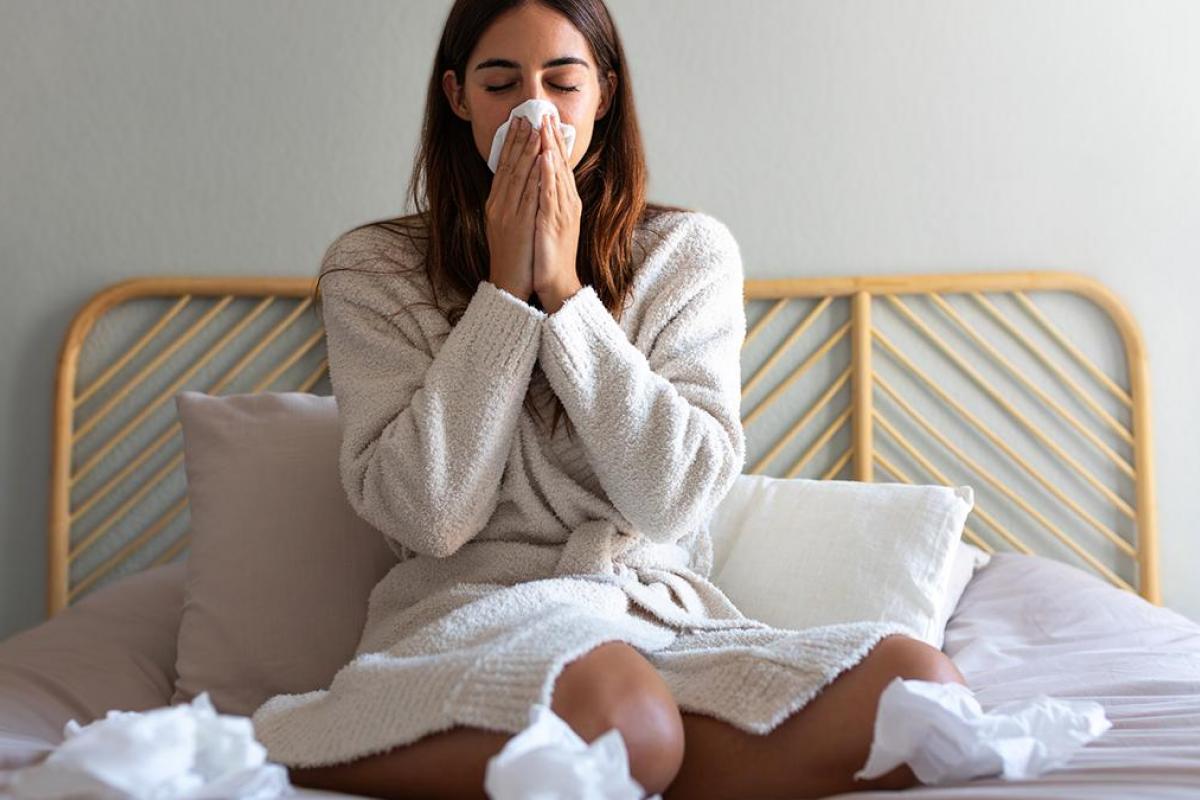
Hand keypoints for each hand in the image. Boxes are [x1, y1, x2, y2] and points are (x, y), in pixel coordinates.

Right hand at [484, 116, 541, 301]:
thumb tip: (520, 184)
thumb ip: (511, 204)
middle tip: (525, 116)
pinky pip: (528, 194)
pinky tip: (540, 160)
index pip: (503, 168)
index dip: (510, 144)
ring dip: (527, 151)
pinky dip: (534, 175)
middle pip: (508, 166)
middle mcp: (499, 205)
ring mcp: (508, 213)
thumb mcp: (507, 226)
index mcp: (496, 205)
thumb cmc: (512, 257)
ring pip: (518, 176)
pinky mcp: (519, 223)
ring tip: (534, 129)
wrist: (508, 283)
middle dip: (518, 140)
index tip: (517, 124)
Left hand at [532, 112, 583, 313]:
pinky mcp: (554, 222)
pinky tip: (544, 157)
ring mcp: (562, 211)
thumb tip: (541, 183)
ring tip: (544, 126)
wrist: (557, 282)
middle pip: (560, 164)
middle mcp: (567, 202)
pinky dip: (547, 173)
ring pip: (556, 174)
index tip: (546, 120)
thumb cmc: (551, 254)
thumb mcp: (550, 221)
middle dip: (552, 137)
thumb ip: (548, 201)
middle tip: (545, 112)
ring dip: (550, 148)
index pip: (559, 166)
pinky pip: (550, 193)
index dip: (553, 142)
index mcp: (565, 201)